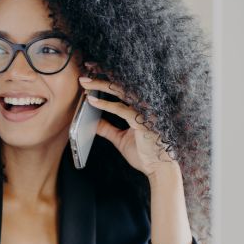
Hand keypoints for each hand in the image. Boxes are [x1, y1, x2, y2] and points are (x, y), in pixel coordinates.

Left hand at [78, 64, 177, 178]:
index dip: (107, 79)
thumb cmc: (144, 154)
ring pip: (121, 92)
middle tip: (84, 73)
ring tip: (85, 83)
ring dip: (101, 85)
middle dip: (102, 77)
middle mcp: (144, 107)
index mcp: (140, 109)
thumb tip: (92, 121)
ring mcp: (145, 113)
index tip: (91, 73)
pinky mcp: (144, 122)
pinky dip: (105, 104)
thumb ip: (107, 128)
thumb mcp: (120, 139)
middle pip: (121, 85)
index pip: (122, 89)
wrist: (159, 170)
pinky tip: (91, 101)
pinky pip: (122, 109)